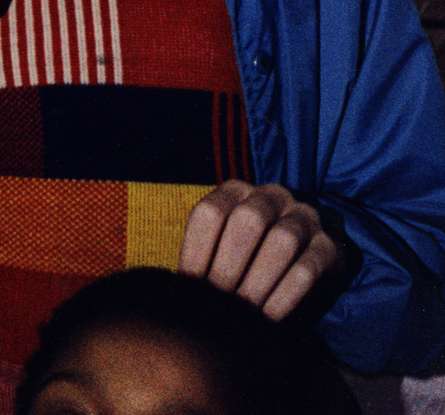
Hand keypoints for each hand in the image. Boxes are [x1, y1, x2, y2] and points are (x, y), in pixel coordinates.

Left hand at [180, 180, 340, 318]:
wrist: (302, 257)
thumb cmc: (247, 255)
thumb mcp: (220, 246)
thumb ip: (201, 259)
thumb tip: (180, 290)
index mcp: (236, 191)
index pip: (211, 211)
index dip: (196, 250)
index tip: (190, 283)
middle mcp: (272, 196)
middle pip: (248, 220)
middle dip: (229, 265)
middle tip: (218, 300)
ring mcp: (304, 217)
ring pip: (282, 241)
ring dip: (258, 281)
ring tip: (242, 310)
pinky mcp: (328, 246)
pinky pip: (307, 269)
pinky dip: (283, 296)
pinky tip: (267, 317)